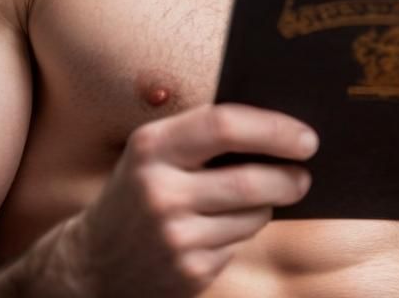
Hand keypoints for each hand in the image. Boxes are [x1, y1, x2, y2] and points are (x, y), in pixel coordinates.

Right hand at [75, 103, 317, 296]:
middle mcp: (159, 191)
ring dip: (268, 206)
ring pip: (253, 215)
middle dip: (289, 177)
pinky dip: (243, 233)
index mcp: (153, 146)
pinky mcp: (187, 273)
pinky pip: (239, 245)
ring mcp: (173, 237)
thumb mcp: (157, 150)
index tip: (306, 137)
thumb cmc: (142, 189)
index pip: (225, 124)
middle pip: (249, 179)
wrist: (93, 263)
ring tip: (262, 198)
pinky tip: (224, 228)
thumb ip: (206, 133)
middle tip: (305, 174)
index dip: (274, 128)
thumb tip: (281, 126)